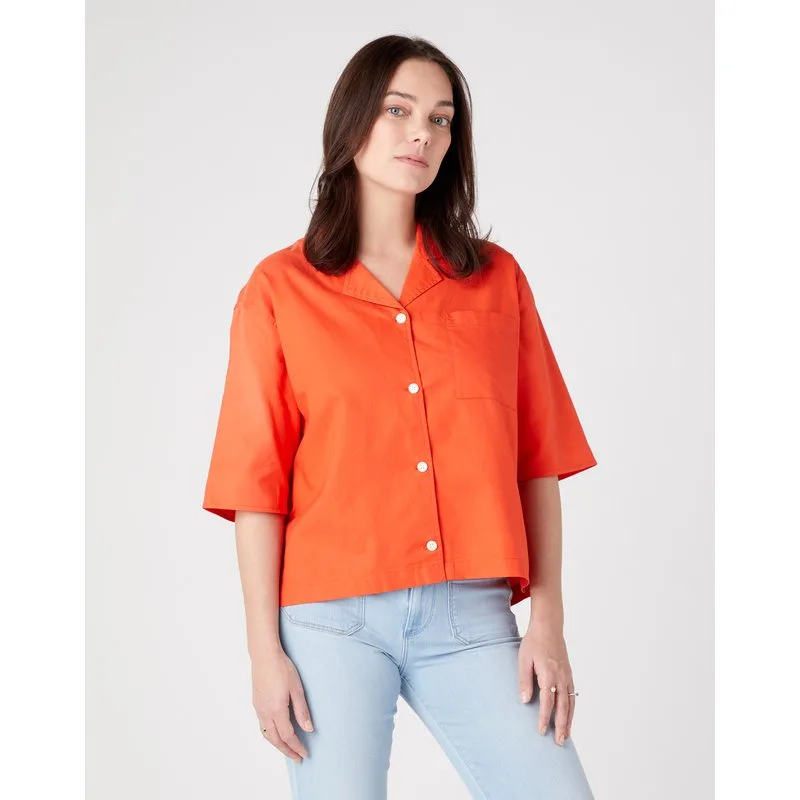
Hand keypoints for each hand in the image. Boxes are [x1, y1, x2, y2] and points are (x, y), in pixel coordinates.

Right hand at [252, 648, 313, 762]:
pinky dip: (271, 734)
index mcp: (276, 710)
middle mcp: (265, 713)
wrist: (264, 656)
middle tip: (297, 758)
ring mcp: (259, 709)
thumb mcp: (296, 689)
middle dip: (287, 751)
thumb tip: (309, 729)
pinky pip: (263, 726)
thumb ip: (302, 710)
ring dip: (277, 744)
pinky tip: (277, 732)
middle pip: (276, 740)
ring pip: (267, 734)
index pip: (288, 736)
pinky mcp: (256, 703)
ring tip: (288, 749)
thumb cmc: (282, 668)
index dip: (297, 747)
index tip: (304, 754)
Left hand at [518, 619, 575, 745]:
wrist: (549, 627)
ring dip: (569, 721)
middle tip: (559, 742)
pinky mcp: (569, 674)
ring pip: (570, 703)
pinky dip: (572, 709)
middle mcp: (561, 677)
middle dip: (561, 726)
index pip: (547, 702)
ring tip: (566, 736)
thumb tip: (524, 701)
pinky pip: (573, 695)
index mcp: (548, 674)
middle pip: (563, 707)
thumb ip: (524, 680)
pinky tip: (570, 718)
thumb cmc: (533, 642)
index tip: (541, 731)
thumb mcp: (524, 659)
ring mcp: (567, 676)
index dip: (544, 718)